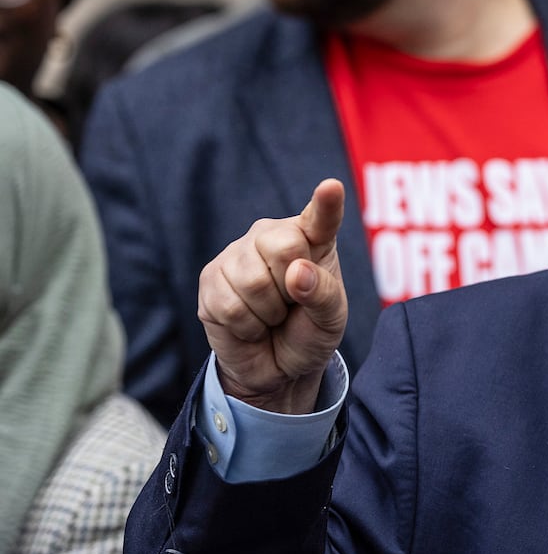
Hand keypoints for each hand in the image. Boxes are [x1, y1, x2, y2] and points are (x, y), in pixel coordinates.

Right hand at [197, 179, 347, 414]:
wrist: (277, 367)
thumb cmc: (309, 332)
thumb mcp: (330, 319)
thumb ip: (323, 294)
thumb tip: (297, 271)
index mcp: (311, 239)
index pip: (320, 218)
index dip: (325, 204)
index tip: (331, 187)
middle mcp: (270, 237)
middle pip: (283, 247)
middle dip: (293, 289)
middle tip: (293, 304)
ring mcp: (236, 256)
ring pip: (253, 282)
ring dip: (269, 314)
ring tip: (271, 316)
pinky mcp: (210, 280)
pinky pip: (230, 305)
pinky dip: (247, 326)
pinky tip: (251, 324)